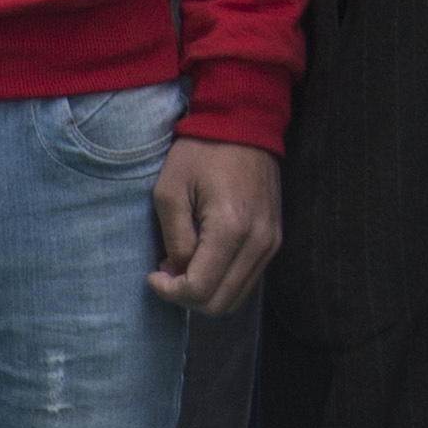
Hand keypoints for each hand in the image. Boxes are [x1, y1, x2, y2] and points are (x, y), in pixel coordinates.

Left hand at [148, 139, 283, 313]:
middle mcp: (258, 242)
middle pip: (220, 302)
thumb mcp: (170, 194)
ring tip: (184, 267)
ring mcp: (271, 242)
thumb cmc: (200, 154)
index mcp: (230, 229)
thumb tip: (178, 273)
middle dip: (187, 298)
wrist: (244, 124)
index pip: (200, 288)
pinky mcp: (274, 239)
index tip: (153, 274)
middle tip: (166, 274)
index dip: (170, 292)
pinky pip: (248, 279)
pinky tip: (205, 260)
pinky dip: (223, 281)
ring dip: (206, 293)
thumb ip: (175, 241)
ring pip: (236, 297)